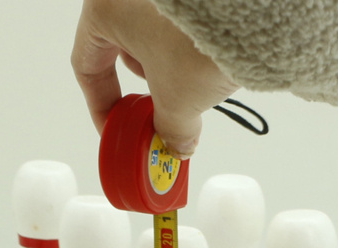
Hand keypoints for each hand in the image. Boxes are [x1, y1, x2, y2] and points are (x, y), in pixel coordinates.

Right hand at [72, 0, 238, 157]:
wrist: (250, 12)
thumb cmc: (199, 43)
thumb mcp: (178, 100)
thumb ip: (170, 129)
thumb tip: (176, 144)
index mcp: (105, 8)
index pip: (87, 66)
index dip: (101, 107)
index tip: (115, 131)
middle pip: (123, 50)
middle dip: (142, 91)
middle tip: (158, 117)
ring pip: (154, 38)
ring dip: (167, 74)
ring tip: (190, 95)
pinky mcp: (190, 0)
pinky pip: (179, 28)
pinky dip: (186, 55)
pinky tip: (205, 72)